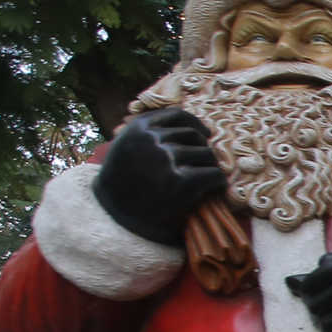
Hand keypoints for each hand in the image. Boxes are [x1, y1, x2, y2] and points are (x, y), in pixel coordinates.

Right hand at [93, 108, 222, 244]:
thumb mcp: (127, 146)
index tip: (205, 134)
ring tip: (206, 180)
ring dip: (210, 167)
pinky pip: (213, 174)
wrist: (114, 216)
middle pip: (194, 136)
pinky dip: (218, 182)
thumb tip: (187, 124)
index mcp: (140, 127)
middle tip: (203, 166)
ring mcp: (167, 158)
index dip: (195, 124)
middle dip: (202, 150)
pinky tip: (215, 189)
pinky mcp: (182, 182)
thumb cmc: (123, 183)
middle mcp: (153, 138)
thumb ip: (148, 132)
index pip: (178, 115)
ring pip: (206, 155)